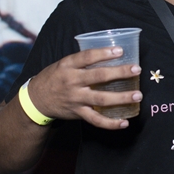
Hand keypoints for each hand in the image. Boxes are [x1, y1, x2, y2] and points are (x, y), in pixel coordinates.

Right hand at [27, 47, 141, 129]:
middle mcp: (72, 81)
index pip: (87, 57)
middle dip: (119, 73)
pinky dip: (111, 123)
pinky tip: (124, 122)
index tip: (120, 50)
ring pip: (101, 99)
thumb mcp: (64, 64)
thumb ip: (83, 61)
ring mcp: (76, 99)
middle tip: (137, 70)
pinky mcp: (78, 113)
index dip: (104, 53)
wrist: (36, 100)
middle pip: (98, 76)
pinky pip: (96, 120)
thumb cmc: (55, 77)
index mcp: (68, 65)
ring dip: (121, 98)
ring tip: (138, 95)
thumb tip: (110, 53)